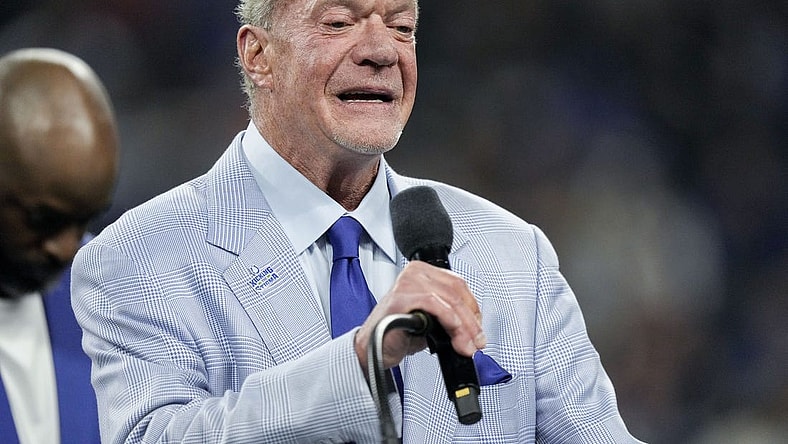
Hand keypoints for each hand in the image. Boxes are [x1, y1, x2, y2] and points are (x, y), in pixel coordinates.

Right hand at [354, 261, 485, 371]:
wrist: (372, 349)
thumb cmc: (396, 333)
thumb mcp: (430, 320)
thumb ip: (450, 316)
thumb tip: (474, 329)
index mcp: (423, 272)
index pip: (458, 284)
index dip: (473, 309)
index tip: (478, 329)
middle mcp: (415, 273)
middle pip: (457, 291)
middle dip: (472, 321)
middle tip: (476, 342)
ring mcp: (407, 283)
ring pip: (450, 299)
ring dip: (464, 326)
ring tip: (466, 345)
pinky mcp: (401, 298)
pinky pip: (435, 306)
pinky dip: (450, 321)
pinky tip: (454, 336)